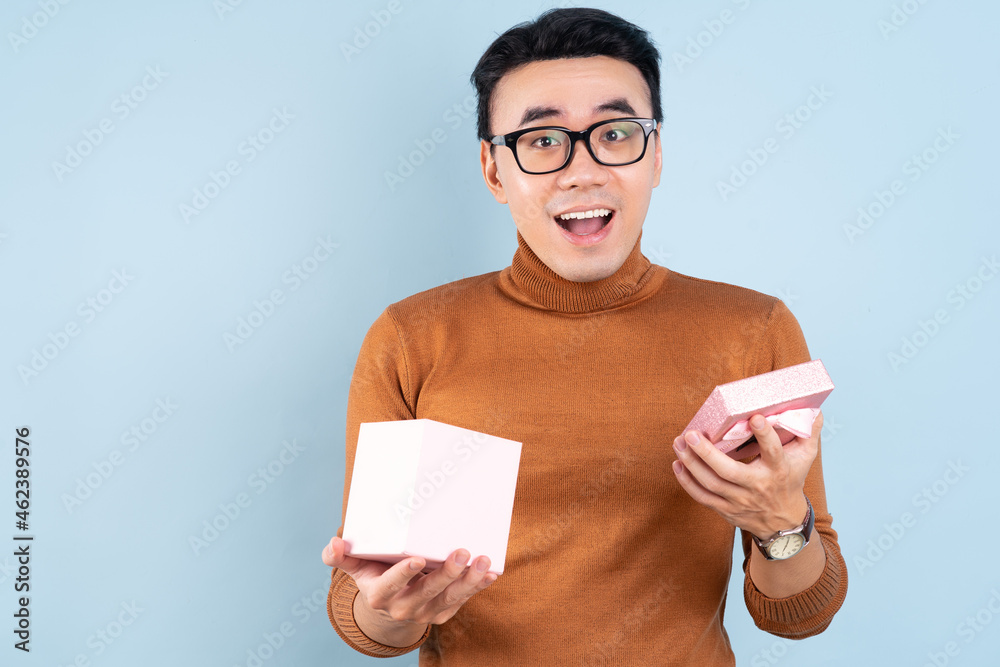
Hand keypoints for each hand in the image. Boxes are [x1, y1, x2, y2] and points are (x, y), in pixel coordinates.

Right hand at [321, 537, 496, 636]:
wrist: (390, 603)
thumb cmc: (373, 573)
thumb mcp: (355, 566)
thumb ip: (340, 556)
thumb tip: (334, 542)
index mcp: (379, 595)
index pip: (391, 586)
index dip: (404, 574)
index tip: (418, 559)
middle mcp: (403, 607)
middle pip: (427, 591)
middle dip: (446, 573)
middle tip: (462, 551)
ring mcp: (426, 611)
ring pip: (450, 598)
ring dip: (469, 580)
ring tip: (483, 561)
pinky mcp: (443, 611)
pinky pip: (463, 600)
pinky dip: (478, 586)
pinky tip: (491, 573)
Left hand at [671, 411, 822, 538]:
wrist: (782, 523)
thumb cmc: (791, 481)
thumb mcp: (805, 458)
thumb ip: (808, 432)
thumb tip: (814, 409)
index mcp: (778, 470)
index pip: (773, 452)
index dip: (765, 435)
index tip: (755, 417)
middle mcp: (757, 486)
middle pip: (729, 471)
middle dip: (707, 453)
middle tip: (691, 434)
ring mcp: (739, 500)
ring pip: (711, 484)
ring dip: (691, 463)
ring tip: (678, 443)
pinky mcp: (726, 509)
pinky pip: (702, 497)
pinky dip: (687, 482)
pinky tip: (677, 464)